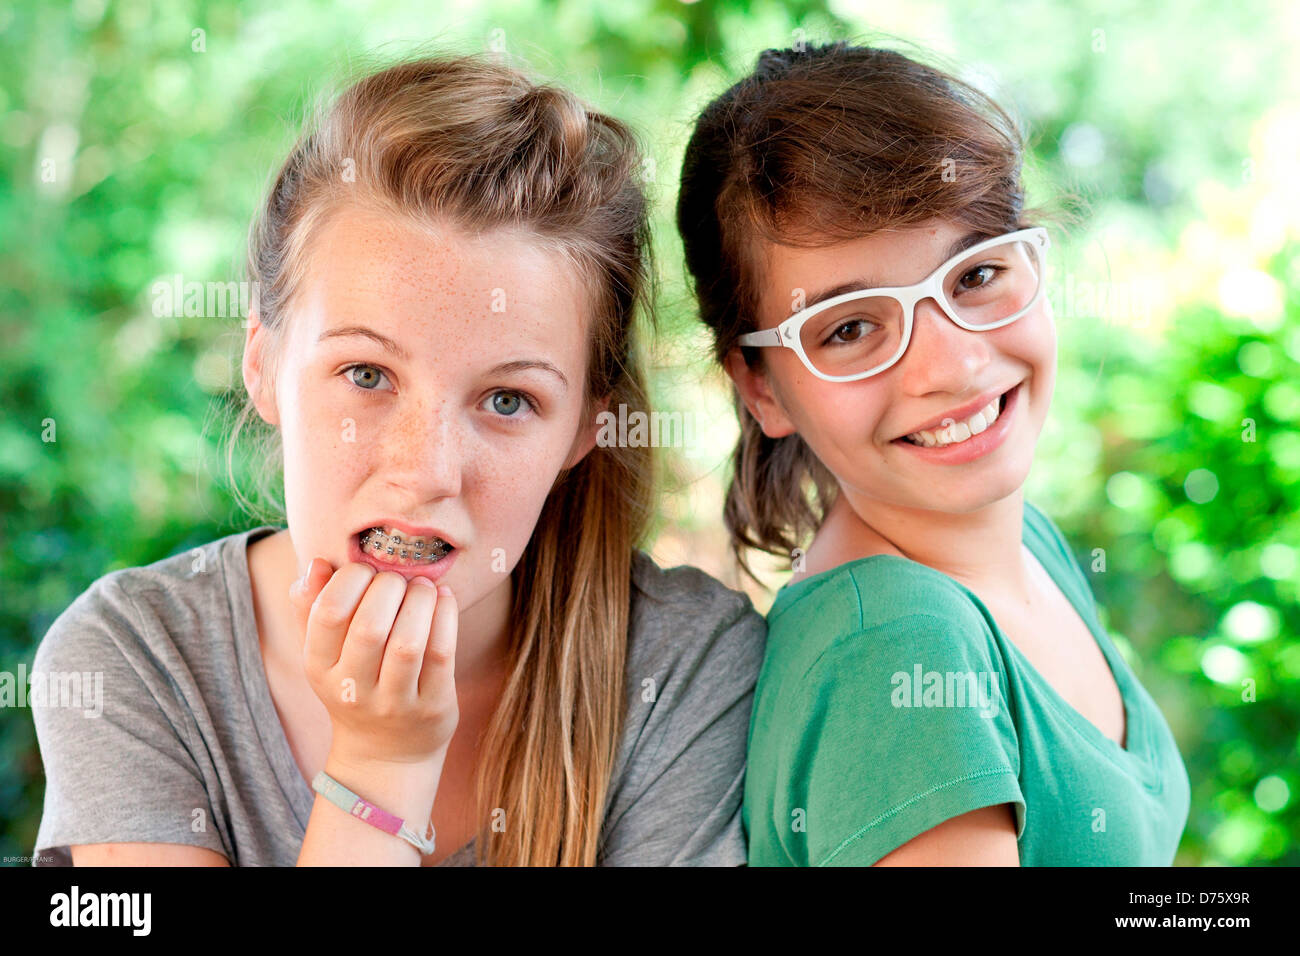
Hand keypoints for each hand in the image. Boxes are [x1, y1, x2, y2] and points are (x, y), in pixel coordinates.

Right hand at [288, 559, 459, 768]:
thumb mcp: (324, 654)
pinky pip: (441, 654)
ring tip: (423, 587)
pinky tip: (443, 599)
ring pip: (407, 642)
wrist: (387, 754)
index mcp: (319, 669)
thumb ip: (312, 607)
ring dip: (420, 601)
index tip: (367, 572)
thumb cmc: (356, 685)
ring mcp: (394, 703)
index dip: (351, 579)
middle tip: (399, 580)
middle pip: (370, 626)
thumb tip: (317, 563)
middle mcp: (354, 690)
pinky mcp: (432, 707)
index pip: (328, 613)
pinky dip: (445, 616)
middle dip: (389, 587)